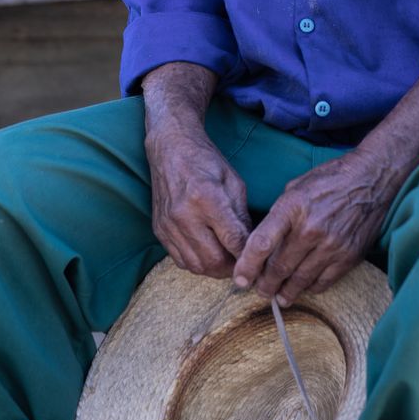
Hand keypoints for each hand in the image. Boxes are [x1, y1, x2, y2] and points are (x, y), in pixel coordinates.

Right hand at [146, 124, 251, 278]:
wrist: (171, 149)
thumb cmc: (206, 162)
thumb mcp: (234, 182)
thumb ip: (242, 216)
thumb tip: (251, 245)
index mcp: (206, 198)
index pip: (233, 240)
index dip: (248, 254)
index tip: (259, 259)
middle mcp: (184, 215)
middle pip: (214, 260)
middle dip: (233, 267)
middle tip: (245, 264)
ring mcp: (168, 225)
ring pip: (197, 266)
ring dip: (216, 269)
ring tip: (228, 262)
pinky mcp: (159, 231)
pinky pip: (180, 260)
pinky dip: (197, 263)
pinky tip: (208, 254)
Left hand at [232, 149, 394, 306]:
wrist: (370, 179)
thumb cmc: (329, 180)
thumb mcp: (295, 188)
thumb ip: (278, 215)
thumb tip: (262, 243)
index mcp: (292, 207)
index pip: (262, 243)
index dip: (247, 266)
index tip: (240, 279)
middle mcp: (310, 229)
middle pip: (279, 268)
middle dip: (264, 285)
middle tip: (259, 290)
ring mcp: (331, 245)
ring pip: (300, 281)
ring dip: (285, 292)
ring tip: (278, 296)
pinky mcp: (348, 256)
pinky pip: (323, 282)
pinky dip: (309, 288)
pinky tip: (303, 287)